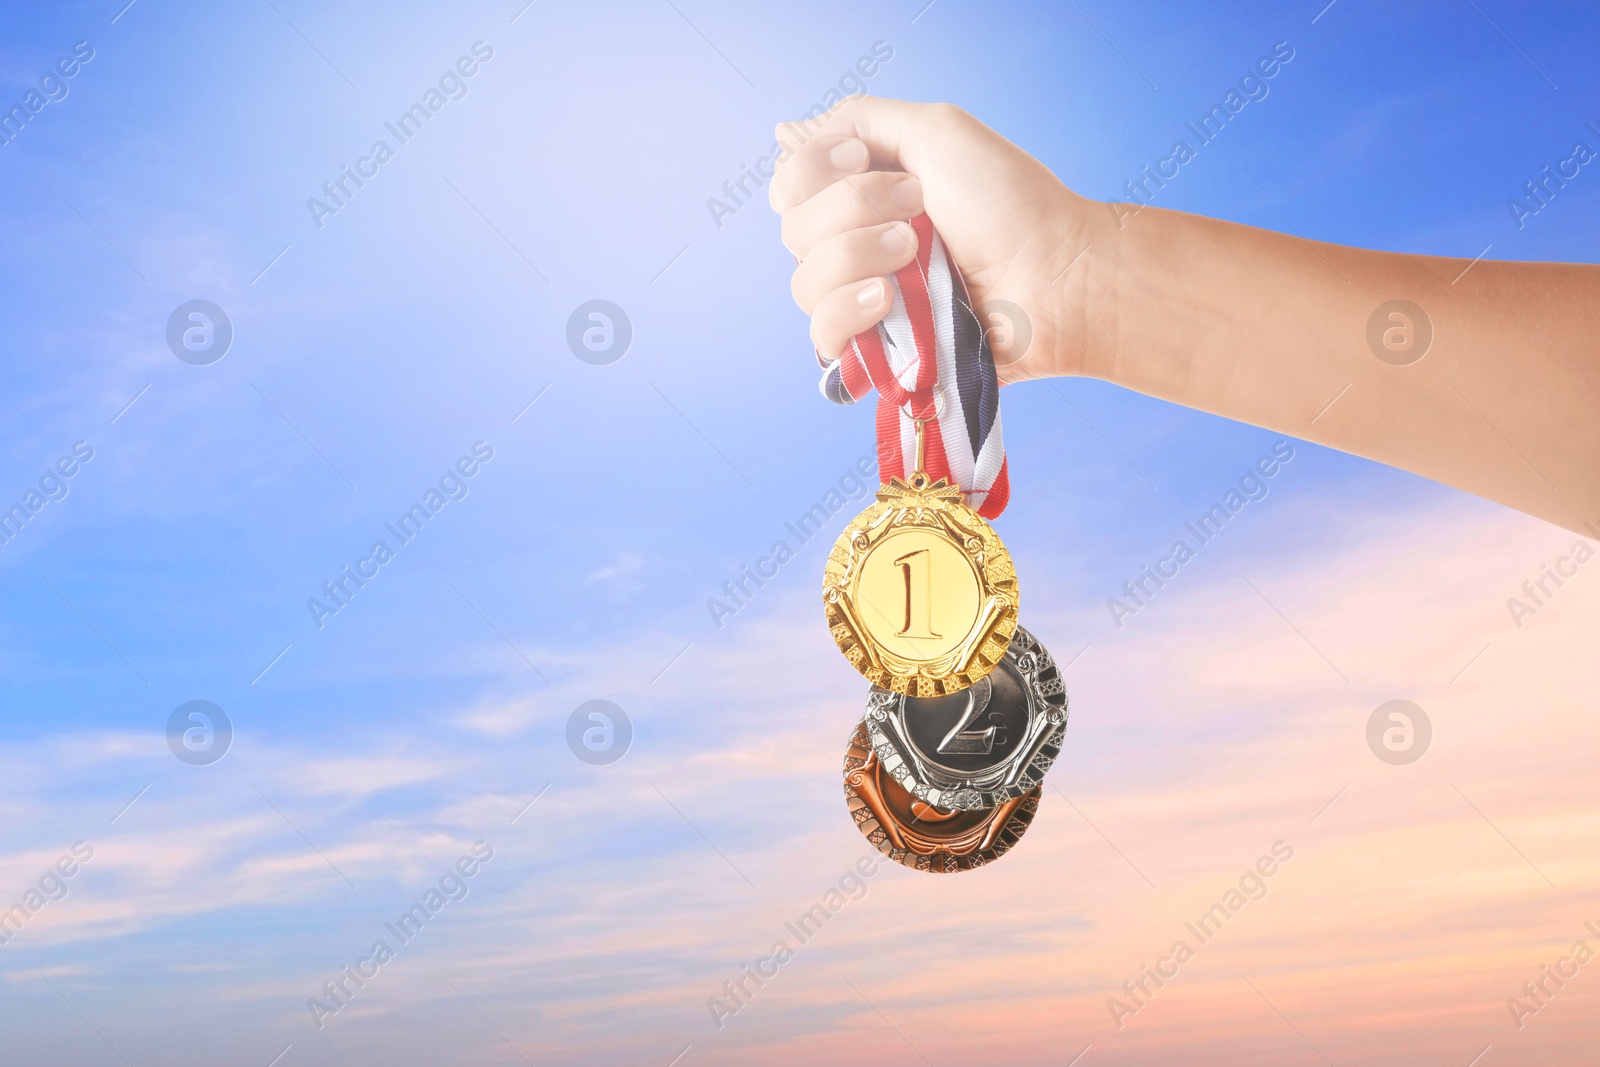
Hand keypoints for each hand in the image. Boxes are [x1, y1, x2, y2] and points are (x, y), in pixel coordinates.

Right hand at [769, 96, 1107, 383]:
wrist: (1056, 276)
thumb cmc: (1013, 204)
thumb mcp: (938, 131)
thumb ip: (859, 120)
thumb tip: (787, 131)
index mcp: (865, 195)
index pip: (789, 185)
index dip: (813, 171)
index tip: (865, 162)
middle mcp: (856, 246)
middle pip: (794, 230)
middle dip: (852, 209)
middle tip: (918, 211)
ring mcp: (865, 301)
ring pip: (805, 282)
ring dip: (857, 257)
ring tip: (914, 256)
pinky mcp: (878, 351)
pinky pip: (822, 337)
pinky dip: (849, 312)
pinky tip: (889, 300)